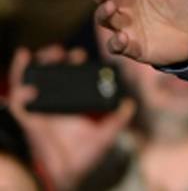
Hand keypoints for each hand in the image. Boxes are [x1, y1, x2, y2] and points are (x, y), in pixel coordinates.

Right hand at [6, 46, 135, 190]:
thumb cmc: (81, 157)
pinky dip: (20, 93)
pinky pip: (17, 104)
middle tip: (65, 52)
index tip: (79, 54)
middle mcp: (52, 102)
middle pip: (49, 72)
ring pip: (30, 80)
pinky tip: (29, 89)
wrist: (65, 175)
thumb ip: (117, 119)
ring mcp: (38, 109)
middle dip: (54, 57)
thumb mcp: (104, 135)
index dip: (71, 62)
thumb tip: (130, 104)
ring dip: (35, 65)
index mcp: (69, 102)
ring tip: (48, 55)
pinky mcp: (26, 120)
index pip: (68, 75)